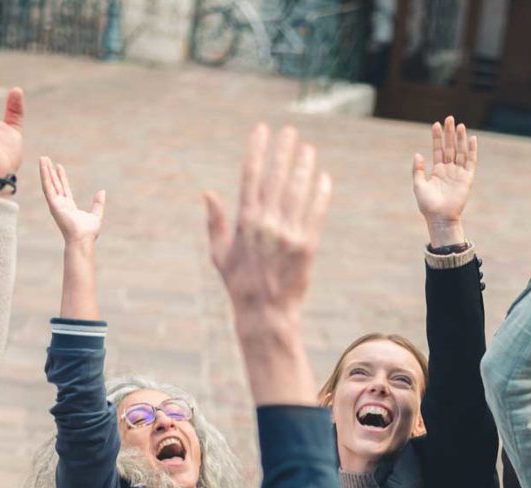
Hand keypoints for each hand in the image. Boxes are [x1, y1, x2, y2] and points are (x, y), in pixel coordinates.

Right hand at [39, 157, 105, 245]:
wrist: (83, 239)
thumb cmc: (89, 232)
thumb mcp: (96, 215)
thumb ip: (98, 203)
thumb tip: (102, 191)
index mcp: (69, 207)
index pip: (64, 189)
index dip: (62, 178)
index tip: (59, 167)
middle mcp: (61, 204)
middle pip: (55, 184)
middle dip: (51, 172)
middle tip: (46, 159)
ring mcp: (56, 204)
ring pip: (49, 184)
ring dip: (45, 171)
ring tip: (42, 158)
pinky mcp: (53, 204)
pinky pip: (47, 187)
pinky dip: (44, 176)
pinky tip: (43, 166)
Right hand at [203, 123, 330, 405]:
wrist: (265, 314)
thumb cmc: (240, 284)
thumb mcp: (220, 254)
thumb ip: (215, 222)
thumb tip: (207, 193)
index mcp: (244, 222)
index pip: (250, 176)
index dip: (257, 149)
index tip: (262, 129)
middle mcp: (267, 224)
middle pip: (276, 177)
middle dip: (283, 151)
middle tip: (290, 131)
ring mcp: (288, 234)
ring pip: (298, 191)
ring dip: (303, 166)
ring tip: (308, 148)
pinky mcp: (307, 246)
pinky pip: (316, 213)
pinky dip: (320, 193)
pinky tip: (323, 177)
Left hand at [412, 116, 476, 246]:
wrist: (440, 218)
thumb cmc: (428, 205)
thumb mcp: (418, 185)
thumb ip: (418, 170)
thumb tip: (417, 154)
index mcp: (437, 171)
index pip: (438, 150)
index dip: (437, 138)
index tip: (436, 124)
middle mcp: (449, 170)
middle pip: (450, 147)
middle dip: (449, 133)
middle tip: (449, 118)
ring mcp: (458, 173)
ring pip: (460, 152)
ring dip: (460, 139)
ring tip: (460, 125)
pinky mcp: (467, 178)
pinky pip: (471, 161)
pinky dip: (472, 150)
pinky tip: (472, 138)